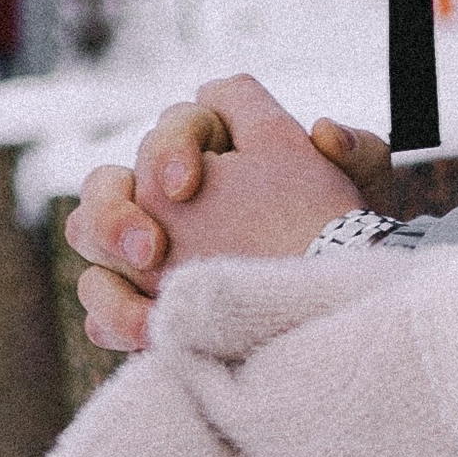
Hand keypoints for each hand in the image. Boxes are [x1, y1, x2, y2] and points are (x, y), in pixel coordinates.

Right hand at [65, 76, 383, 353]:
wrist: (336, 303)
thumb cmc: (348, 233)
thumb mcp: (368, 191)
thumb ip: (359, 150)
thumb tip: (323, 132)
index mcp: (220, 145)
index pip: (179, 120)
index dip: (172, 144)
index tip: (187, 183)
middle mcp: (172, 190)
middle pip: (109, 177)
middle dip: (117, 212)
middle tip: (153, 250)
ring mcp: (148, 245)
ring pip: (89, 233)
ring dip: (106, 267)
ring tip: (146, 302)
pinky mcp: (140, 299)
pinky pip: (99, 303)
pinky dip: (115, 317)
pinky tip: (149, 335)